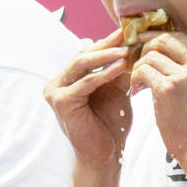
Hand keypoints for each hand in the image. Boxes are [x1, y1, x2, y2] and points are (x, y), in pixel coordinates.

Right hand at [43, 29, 131, 163]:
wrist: (105, 155)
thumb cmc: (110, 125)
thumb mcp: (116, 90)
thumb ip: (118, 70)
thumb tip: (131, 44)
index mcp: (67, 79)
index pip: (86, 54)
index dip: (106, 42)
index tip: (126, 30)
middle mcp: (57, 83)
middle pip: (83, 56)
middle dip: (106, 45)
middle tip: (126, 35)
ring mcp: (56, 92)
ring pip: (82, 66)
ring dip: (106, 56)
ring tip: (126, 49)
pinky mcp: (61, 102)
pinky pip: (85, 83)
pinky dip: (104, 74)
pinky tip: (121, 66)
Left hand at [129, 31, 186, 162]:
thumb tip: (162, 45)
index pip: (180, 36)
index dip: (158, 38)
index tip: (145, 46)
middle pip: (164, 39)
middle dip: (145, 47)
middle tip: (137, 61)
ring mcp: (186, 76)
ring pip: (151, 55)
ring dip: (139, 66)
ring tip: (138, 81)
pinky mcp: (169, 89)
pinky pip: (143, 70)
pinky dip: (135, 77)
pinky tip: (137, 88)